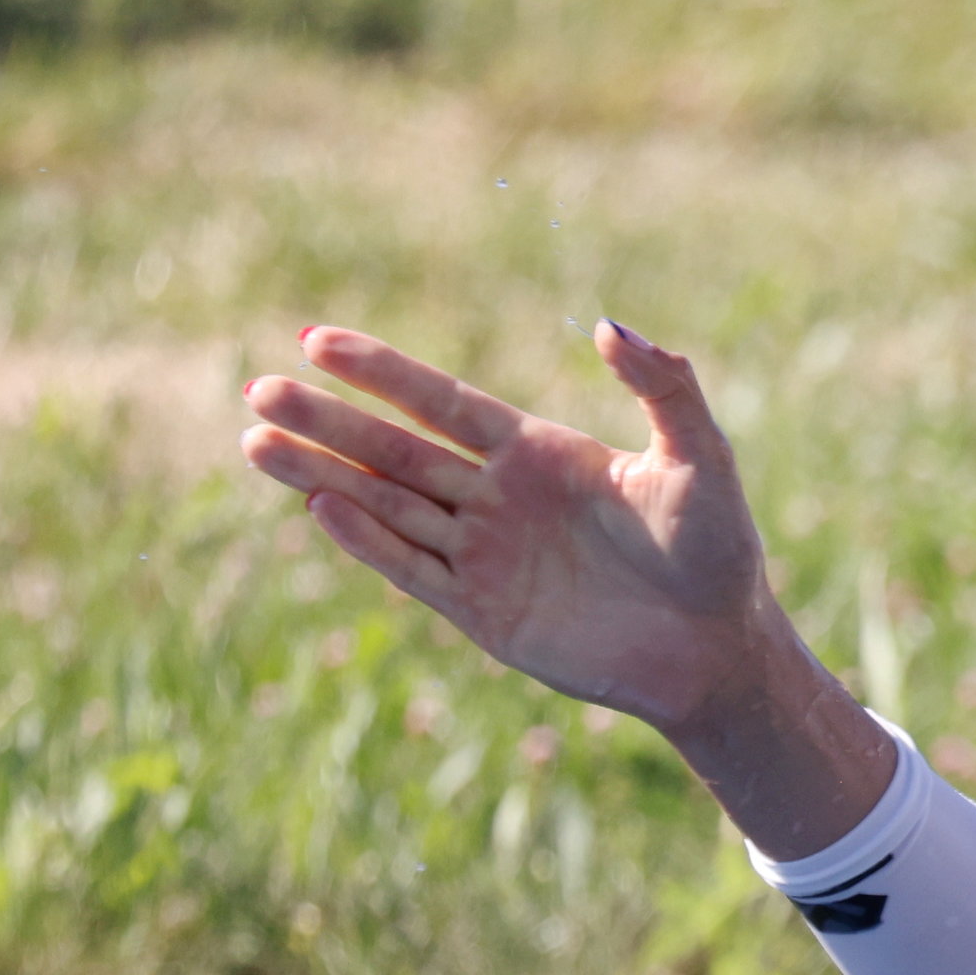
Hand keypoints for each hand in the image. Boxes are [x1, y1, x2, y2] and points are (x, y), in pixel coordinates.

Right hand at [237, 322, 889, 850]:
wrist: (721, 650)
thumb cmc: (718, 552)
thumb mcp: (699, 458)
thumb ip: (663, 386)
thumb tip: (608, 323)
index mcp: (537, 454)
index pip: (440, 402)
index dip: (381, 372)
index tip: (316, 339)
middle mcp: (498, 499)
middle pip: (394, 450)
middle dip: (327, 419)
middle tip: (257, 387)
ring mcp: (485, 557)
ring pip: (386, 506)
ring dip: (322, 474)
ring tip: (254, 441)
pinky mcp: (484, 615)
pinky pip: (412, 570)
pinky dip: (367, 541)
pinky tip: (320, 505)